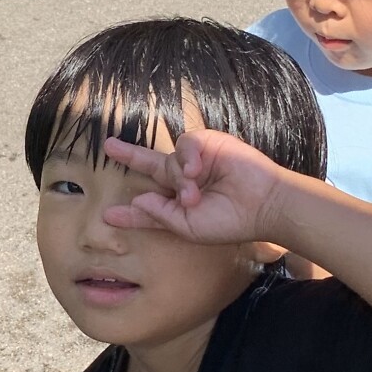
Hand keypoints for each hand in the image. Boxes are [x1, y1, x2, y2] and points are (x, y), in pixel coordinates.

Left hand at [100, 129, 284, 246]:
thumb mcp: (187, 227)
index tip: (107, 215)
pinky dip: (188, 158)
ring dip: (178, 178)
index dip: (130, 212)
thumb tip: (137, 201)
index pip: (149, 206)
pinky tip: (197, 170)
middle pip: (151, 166)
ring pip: (168, 161)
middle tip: (109, 146)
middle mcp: (184, 181)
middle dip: (130, 156)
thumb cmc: (228, 221)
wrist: (263, 205)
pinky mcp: (209, 144)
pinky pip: (186, 145)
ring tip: (193, 194)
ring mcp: (196, 162)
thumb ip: (160, 215)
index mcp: (179, 205)